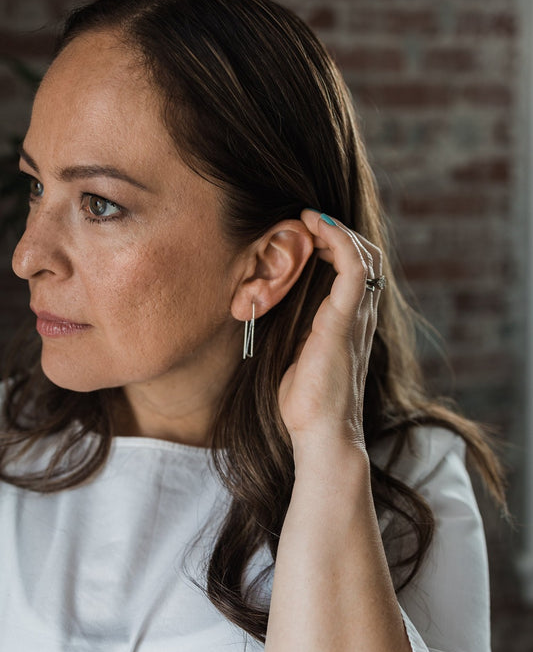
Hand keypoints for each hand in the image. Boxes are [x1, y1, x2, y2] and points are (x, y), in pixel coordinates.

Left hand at [278, 208, 382, 452]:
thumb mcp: (295, 353)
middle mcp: (360, 315)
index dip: (336, 242)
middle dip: (338, 230)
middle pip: (366, 255)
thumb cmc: (304, 401)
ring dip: (337, 229)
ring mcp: (357, 317)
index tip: (306, 229)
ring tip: (309, 218)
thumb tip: (270, 304)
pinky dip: (337, 239)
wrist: (320, 433)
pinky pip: (353, 267)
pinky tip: (316, 227)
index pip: (357, 269)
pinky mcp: (346, 321)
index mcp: (349, 322)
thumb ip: (295, 327)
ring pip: (364, 254)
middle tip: (305, 219)